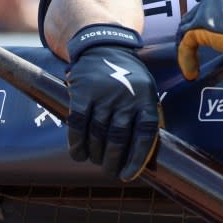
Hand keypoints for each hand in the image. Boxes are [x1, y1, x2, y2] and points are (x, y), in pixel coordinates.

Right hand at [65, 24, 161, 180]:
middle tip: (108, 172)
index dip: (136, 159)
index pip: (145, 136)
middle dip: (112, 161)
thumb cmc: (128, 77)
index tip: (127, 176)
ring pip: (97, 134)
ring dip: (94, 154)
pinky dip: (76, 142)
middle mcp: (126, 98)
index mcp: (145, 100)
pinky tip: (78, 154)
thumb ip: (144, 118)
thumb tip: (141, 156)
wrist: (106, 47)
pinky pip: (78, 124)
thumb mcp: (146, 91)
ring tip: (93, 161)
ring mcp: (104, 95)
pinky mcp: (83, 92)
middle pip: (118, 139)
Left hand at [176, 0, 222, 79]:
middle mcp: (209, 2)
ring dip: (186, 52)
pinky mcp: (200, 29)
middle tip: (193, 58)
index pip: (202, 14)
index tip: (204, 48)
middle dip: (189, 41)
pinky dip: (185, 59)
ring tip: (191, 69)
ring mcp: (203, 15)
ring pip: (185, 33)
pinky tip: (191, 72)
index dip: (199, 32)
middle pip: (190, 22)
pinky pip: (185, 45)